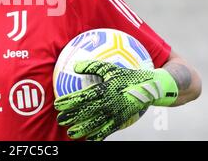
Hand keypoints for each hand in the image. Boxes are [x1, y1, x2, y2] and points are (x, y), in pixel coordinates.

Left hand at [54, 60, 177, 140]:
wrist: (150, 86)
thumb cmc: (126, 75)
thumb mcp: (109, 68)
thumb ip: (92, 66)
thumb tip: (74, 66)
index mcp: (104, 89)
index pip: (82, 96)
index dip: (69, 101)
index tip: (57, 104)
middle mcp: (108, 102)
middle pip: (86, 111)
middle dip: (72, 116)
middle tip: (60, 120)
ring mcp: (115, 112)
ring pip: (96, 123)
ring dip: (82, 129)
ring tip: (71, 134)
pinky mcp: (122, 119)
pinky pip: (108, 130)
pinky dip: (99, 135)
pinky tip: (90, 140)